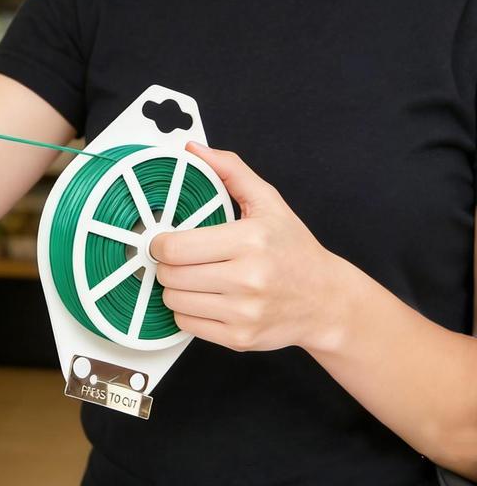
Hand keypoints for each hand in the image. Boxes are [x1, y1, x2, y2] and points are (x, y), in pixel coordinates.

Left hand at [149, 140, 336, 352]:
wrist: (326, 300)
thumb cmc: (293, 248)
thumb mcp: (268, 201)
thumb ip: (229, 170)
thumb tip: (193, 148)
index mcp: (249, 241)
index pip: (177, 247)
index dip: (160, 243)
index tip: (163, 239)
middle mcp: (247, 279)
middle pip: (171, 275)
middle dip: (165, 264)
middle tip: (175, 257)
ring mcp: (244, 312)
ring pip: (174, 301)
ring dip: (173, 288)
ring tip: (189, 276)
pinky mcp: (240, 339)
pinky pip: (188, 324)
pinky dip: (186, 310)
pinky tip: (201, 297)